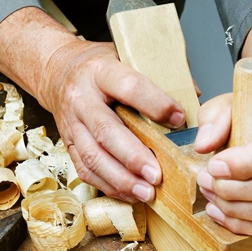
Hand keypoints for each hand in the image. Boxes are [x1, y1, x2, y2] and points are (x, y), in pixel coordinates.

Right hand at [37, 39, 184, 201]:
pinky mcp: (68, 144)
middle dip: (134, 157)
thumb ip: (160, 76)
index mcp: (101, 71)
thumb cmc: (98, 67)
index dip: (155, 104)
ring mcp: (71, 124)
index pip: (129, 87)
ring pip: (93, 157)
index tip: (178, 119)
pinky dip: (108, 186)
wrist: (57, 72)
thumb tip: (195, 98)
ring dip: (121, 179)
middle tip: (157, 175)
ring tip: (146, 193)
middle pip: (106, 131)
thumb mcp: (127, 57)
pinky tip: (129, 193)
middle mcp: (81, 98)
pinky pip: (85, 170)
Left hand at [194, 93, 251, 237]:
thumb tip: (204, 145)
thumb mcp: (234, 103)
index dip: (244, 164)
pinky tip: (222, 213)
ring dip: (236, 210)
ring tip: (211, 195)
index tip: (213, 166)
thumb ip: (216, 118)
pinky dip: (245, 226)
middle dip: (233, 190)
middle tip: (206, 181)